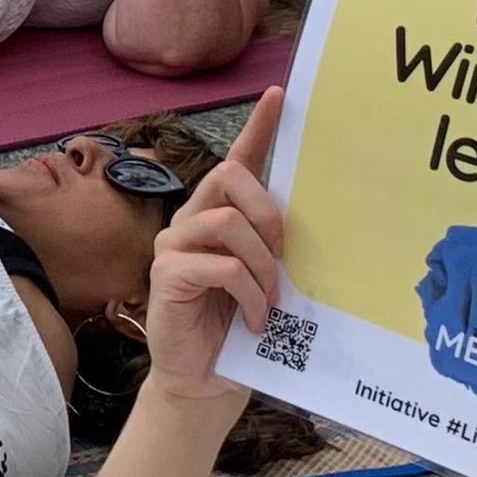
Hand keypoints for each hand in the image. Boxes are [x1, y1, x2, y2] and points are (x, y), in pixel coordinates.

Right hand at [138, 88, 288, 404]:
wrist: (205, 381)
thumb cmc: (239, 330)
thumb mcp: (267, 281)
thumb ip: (275, 248)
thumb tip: (309, 225)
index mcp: (220, 217)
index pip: (238, 160)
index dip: (259, 126)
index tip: (282, 95)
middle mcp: (191, 222)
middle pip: (231, 177)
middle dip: (268, 214)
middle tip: (282, 258)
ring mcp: (174, 246)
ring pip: (228, 221)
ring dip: (262, 265)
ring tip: (269, 301)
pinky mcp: (167, 275)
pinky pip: (222, 266)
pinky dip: (250, 295)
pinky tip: (256, 321)